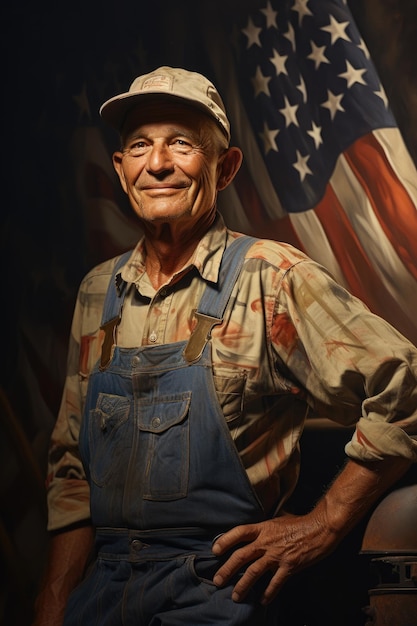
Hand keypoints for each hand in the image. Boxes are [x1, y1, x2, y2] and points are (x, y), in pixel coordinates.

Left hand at [212, 512, 335, 604]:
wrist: (320, 528)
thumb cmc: (300, 522)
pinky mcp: (289, 566)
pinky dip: (268, 593)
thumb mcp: (279, 518)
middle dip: (227, 569)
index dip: (225, 540)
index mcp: (263, 528)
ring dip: (243, 585)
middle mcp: (267, 542)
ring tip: (235, 596)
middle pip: (241, 555)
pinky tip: (263, 600)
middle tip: (218, 580)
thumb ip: (266, 525)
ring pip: (254, 572)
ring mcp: (277, 555)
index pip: (239, 532)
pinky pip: (275, 583)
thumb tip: (258, 527)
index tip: (215, 550)